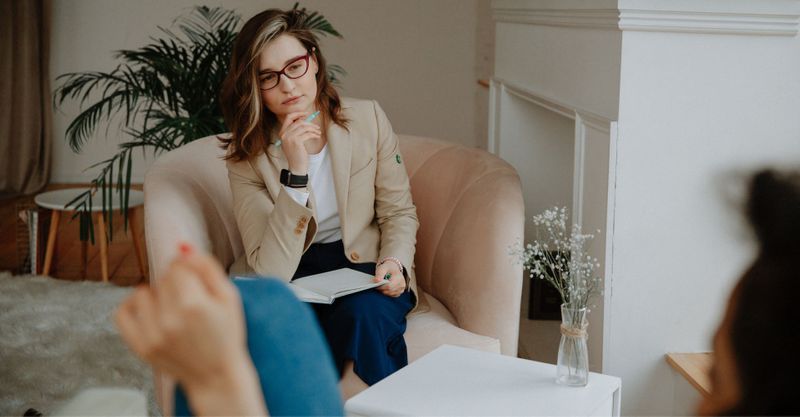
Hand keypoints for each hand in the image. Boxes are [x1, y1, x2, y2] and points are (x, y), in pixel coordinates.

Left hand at [114, 243, 265, 414]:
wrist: (216, 375)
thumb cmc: (227, 335)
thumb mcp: (230, 297)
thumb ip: (207, 267)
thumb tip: (182, 247)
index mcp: (194, 305)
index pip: (177, 266)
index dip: (190, 271)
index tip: (198, 285)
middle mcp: (170, 320)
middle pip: (162, 278)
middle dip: (176, 284)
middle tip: (191, 302)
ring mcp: (152, 335)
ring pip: (142, 292)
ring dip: (156, 295)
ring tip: (172, 309)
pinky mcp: (140, 347)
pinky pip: (121, 313)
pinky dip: (134, 307)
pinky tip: (150, 311)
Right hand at [279, 111, 320, 174]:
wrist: (296, 166)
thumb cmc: (296, 154)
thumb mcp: (292, 141)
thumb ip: (295, 131)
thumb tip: (304, 119)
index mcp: (282, 133)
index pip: (288, 117)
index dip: (298, 114)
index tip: (306, 114)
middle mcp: (284, 134)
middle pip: (298, 122)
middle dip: (309, 123)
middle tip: (316, 127)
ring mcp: (289, 138)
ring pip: (304, 127)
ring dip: (313, 129)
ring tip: (318, 132)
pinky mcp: (297, 142)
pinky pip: (308, 134)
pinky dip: (314, 134)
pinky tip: (317, 136)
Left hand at [373, 260, 404, 296]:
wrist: (393, 268)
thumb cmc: (387, 268)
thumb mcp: (382, 268)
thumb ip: (379, 274)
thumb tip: (376, 281)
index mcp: (399, 277)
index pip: (389, 286)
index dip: (381, 287)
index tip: (375, 285)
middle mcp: (402, 284)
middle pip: (389, 291)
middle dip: (382, 289)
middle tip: (377, 286)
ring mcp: (402, 289)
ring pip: (390, 294)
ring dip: (384, 291)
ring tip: (381, 285)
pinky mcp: (400, 292)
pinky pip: (392, 295)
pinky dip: (387, 293)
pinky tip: (385, 288)